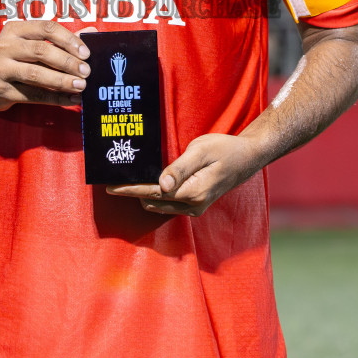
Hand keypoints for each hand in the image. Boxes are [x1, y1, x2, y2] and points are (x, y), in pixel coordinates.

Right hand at [0, 20, 91, 110]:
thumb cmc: (12, 59)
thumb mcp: (29, 44)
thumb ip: (60, 39)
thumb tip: (91, 32)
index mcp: (14, 29)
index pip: (46, 28)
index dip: (68, 39)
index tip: (85, 52)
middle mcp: (5, 46)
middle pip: (42, 51)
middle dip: (67, 62)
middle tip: (86, 71)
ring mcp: (1, 68)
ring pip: (36, 74)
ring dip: (62, 80)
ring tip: (81, 86)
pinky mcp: (1, 90)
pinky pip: (33, 95)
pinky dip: (55, 98)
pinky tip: (71, 99)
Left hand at [105, 133, 265, 216]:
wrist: (248, 157)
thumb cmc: (225, 149)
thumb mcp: (201, 151)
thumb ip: (179, 168)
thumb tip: (160, 185)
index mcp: (192, 193)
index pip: (152, 193)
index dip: (129, 190)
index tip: (110, 187)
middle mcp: (192, 206)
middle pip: (152, 201)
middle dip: (132, 191)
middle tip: (115, 176)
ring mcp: (194, 208)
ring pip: (159, 205)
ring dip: (143, 194)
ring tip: (128, 178)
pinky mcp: (195, 205)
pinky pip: (168, 204)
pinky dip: (155, 195)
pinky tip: (148, 183)